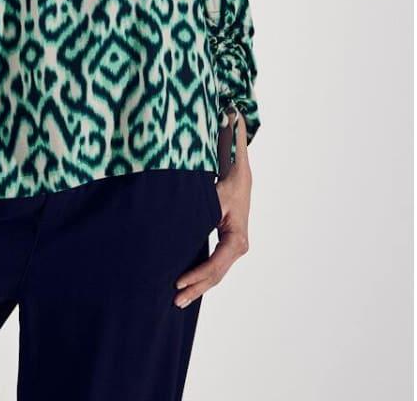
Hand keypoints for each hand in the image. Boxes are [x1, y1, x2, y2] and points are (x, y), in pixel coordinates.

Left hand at [173, 115, 252, 308]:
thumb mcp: (233, 163)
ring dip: (195, 287)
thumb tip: (232, 114)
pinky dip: (197, 278)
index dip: (200, 273)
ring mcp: (229, 245)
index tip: (180, 282)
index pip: (220, 260)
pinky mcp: (221, 243)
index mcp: (238, 231)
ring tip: (174, 302)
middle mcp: (236, 241)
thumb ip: (232, 145)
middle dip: (196, 287)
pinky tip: (181, 287)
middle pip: (216, 272)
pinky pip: (210, 265)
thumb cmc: (235, 169)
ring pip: (213, 273)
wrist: (242, 171)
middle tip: (173, 299)